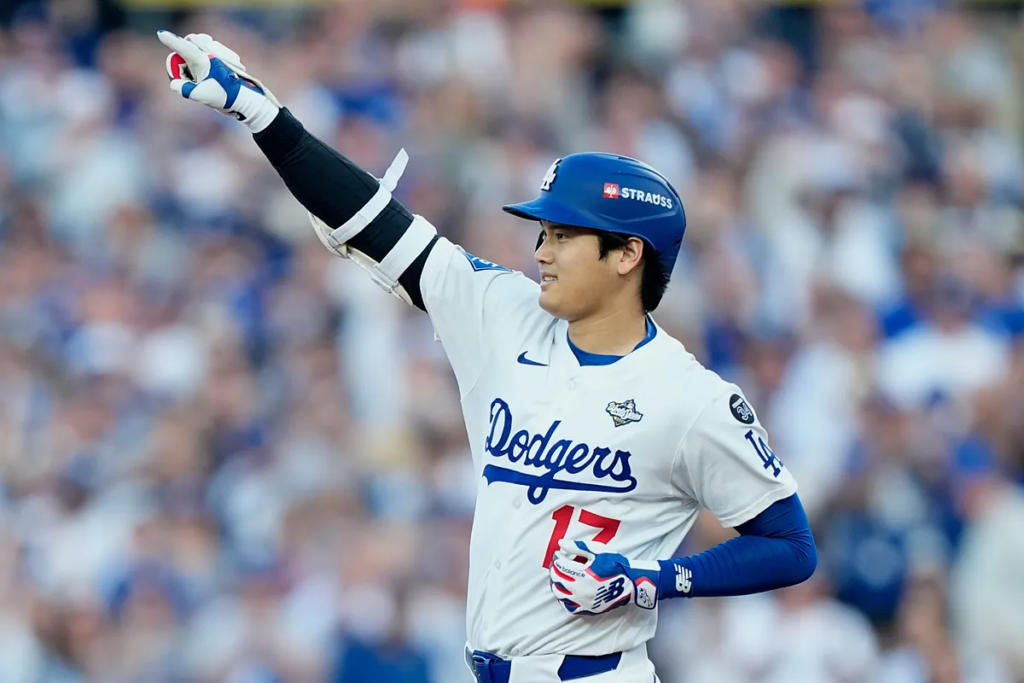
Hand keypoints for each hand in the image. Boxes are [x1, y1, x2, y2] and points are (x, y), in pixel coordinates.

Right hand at [157, 30, 280, 131]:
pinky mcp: (217, 60)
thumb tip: (174, 83)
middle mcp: (208, 54)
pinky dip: (199, 68)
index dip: (171, 41)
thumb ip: (185, 89)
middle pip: (186, 52)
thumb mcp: (202, 95)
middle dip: (182, 63)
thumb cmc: (225, 96)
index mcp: (203, 60)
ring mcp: (214, 55)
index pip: (183, 47)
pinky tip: (208, 78)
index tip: (160, 33)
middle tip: (189, 80)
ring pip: (193, 56)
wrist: (244, 100)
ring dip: (191, 67)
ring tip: (201, 81)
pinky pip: (201, 59)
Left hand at [548, 540, 659, 615]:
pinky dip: (563, 600)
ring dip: (556, 585)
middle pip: (557, 580)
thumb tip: (561, 543)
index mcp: (581, 575)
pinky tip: (565, 593)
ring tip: (559, 578)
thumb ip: (578, 547)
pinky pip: (569, 607)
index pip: (560, 566)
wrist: (631, 583)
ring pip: (560, 595)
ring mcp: (583, 602)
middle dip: (554, 570)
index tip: (558, 554)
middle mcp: (579, 590)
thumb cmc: (615, 565)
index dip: (557, 558)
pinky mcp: (588, 609)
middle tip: (557, 564)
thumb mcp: (597, 551)